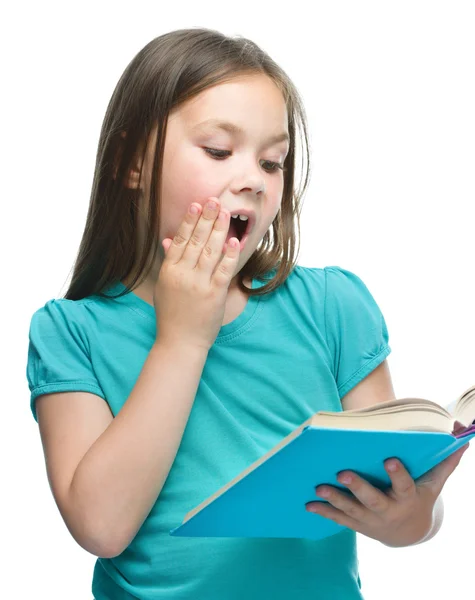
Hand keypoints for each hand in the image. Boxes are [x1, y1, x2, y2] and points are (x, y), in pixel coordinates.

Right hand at [154, 197, 239, 351]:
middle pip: (196, 241)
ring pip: (210, 251)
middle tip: (214, 200)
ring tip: (225, 213)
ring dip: (219, 230)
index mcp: (170, 271)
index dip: (189, 221)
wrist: (180, 343)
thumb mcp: (164, 287)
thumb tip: (168, 240)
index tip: (196, 205)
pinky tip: (234, 241)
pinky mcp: (214, 295)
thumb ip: (169, 262)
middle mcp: (183, 275)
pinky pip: (223, 270)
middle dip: (206, 219)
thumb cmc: (172, 316)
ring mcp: (199, 284)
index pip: (180, 240)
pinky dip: (229, 255)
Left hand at [305, 443, 468, 546]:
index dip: (398, 473)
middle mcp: (389, 510)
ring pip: (352, 510)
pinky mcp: (358, 524)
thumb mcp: (434, 483)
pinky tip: (308, 505)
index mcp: (408, 497)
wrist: (410, 533)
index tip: (389, 459)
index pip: (405, 485)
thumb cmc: (420, 497)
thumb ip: (445, 461)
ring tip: (318, 488)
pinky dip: (324, 512)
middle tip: (342, 473)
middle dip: (358, 488)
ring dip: (335, 499)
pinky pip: (340, 519)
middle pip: (373, 500)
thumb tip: (464, 436)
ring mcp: (371, 520)